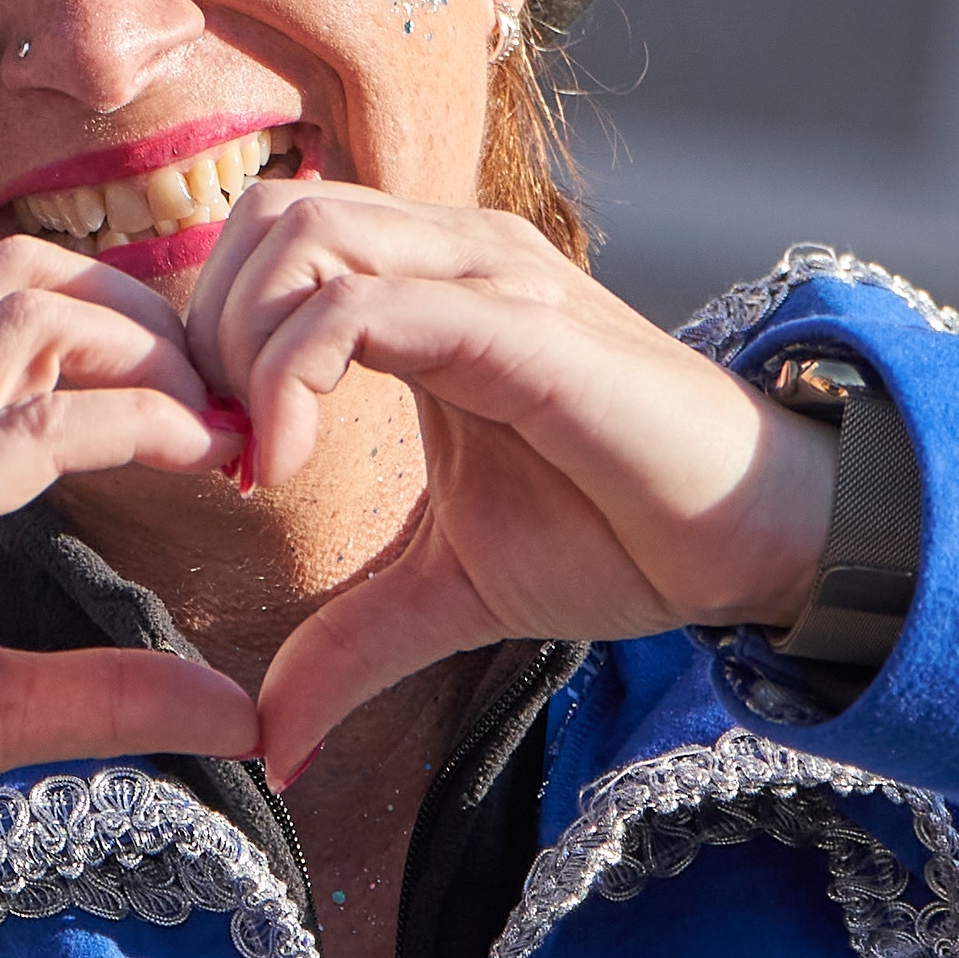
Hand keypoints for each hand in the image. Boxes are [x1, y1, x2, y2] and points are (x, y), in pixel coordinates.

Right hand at [0, 237, 258, 857]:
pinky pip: (27, 429)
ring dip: (151, 356)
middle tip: (231, 406)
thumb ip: (115, 690)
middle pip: (29, 280)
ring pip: (30, 320)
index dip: (130, 332)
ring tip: (221, 425)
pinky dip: (131, 422)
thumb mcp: (3, 704)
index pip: (15, 305)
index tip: (216, 413)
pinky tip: (197, 454)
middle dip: (151, 320)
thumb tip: (242, 714)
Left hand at [176, 181, 838, 780]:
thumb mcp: (446, 593)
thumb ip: (348, 645)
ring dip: (242, 346)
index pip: (269, 238)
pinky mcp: (518, 326)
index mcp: (427, 287)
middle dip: (207, 331)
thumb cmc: (618, 536)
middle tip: (226, 453)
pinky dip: (291, 375)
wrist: (751, 542)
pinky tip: (289, 467)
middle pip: (267, 215)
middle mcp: (452, 255)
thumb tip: (270, 742)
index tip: (223, 461)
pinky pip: (362, 307)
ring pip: (302, 236)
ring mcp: (488, 277)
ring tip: (261, 459)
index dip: (211, 336)